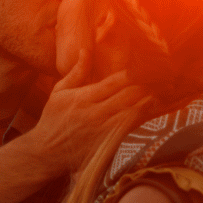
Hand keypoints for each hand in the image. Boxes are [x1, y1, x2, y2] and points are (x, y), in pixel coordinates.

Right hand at [24, 49, 152, 175]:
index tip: (142, 70)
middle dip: (145, 86)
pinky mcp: (109, 145)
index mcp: (83, 98)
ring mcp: (104, 130)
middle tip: (155, 82)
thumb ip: (76, 72)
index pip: (116, 81)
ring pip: (136, 111)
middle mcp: (95, 113)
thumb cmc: (53, 120)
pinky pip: (133, 129)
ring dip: (149, 101)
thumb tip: (85, 50)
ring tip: (157, 94)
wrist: (46, 153)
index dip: (134, 74)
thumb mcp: (59, 93)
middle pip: (130, 95)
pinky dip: (144, 119)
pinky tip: (150, 113)